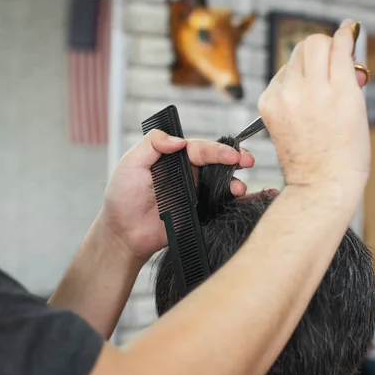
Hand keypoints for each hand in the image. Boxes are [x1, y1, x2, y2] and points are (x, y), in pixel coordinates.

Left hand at [98, 130, 255, 264]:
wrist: (123, 234)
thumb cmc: (122, 197)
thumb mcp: (130, 163)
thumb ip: (152, 144)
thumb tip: (179, 139)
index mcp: (173, 158)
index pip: (200, 148)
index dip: (218, 149)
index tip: (232, 154)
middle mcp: (187, 173)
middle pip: (217, 162)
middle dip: (235, 160)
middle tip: (248, 161)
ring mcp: (195, 194)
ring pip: (222, 183)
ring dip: (235, 183)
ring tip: (239, 189)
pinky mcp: (199, 213)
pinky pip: (221, 204)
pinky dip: (239, 202)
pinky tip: (252, 199)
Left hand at [257, 20, 369, 193]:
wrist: (321, 183)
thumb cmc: (346, 153)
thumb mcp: (359, 110)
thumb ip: (350, 77)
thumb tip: (343, 50)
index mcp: (340, 92)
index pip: (338, 45)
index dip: (344, 36)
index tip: (347, 32)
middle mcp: (310, 91)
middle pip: (311, 44)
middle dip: (323, 48)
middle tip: (331, 62)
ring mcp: (285, 97)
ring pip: (293, 57)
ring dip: (306, 65)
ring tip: (316, 89)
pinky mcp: (268, 104)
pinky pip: (279, 77)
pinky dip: (290, 81)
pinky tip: (300, 100)